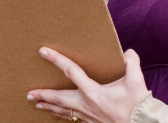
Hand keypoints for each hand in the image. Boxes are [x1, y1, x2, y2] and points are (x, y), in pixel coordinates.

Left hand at [28, 48, 148, 122]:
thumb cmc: (137, 106)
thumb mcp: (136, 81)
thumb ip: (132, 63)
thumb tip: (128, 52)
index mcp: (94, 92)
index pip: (71, 71)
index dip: (57, 60)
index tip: (43, 52)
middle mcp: (87, 105)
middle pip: (60, 99)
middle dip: (43, 95)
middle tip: (29, 93)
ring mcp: (88, 117)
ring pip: (64, 111)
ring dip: (49, 106)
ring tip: (36, 103)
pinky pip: (73, 120)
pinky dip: (63, 116)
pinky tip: (57, 115)